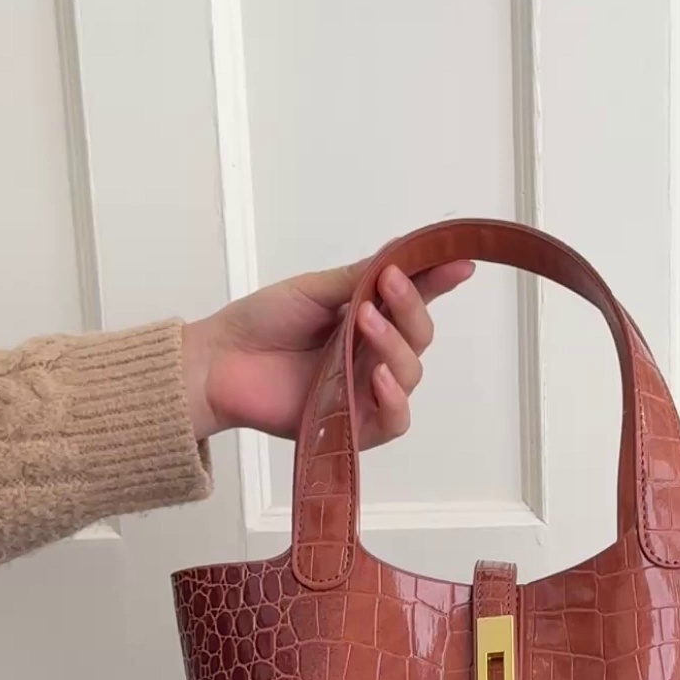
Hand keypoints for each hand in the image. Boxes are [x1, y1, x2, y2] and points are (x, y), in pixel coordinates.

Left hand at [182, 257, 473, 446]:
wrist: (221, 362)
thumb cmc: (261, 324)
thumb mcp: (316, 289)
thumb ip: (361, 277)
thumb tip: (404, 254)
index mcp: (368, 319)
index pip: (415, 302)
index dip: (439, 282)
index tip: (459, 262)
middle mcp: (374, 355)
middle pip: (420, 337)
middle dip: (411, 308)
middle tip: (386, 286)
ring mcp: (367, 391)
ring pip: (411, 373)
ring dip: (395, 345)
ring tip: (364, 323)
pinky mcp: (357, 426)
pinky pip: (396, 419)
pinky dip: (394, 397)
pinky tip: (377, 376)